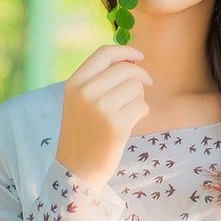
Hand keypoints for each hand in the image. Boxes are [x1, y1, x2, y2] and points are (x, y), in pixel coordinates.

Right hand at [55, 45, 151, 190]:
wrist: (77, 169)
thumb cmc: (83, 132)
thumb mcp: (79, 101)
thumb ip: (99, 79)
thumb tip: (131, 60)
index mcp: (74, 83)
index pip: (104, 54)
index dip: (125, 51)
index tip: (139, 57)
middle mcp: (85, 92)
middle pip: (125, 69)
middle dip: (140, 76)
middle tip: (146, 86)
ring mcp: (100, 108)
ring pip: (136, 87)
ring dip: (139, 97)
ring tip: (129, 111)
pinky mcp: (116, 125)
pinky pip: (142, 105)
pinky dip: (142, 112)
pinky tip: (131, 122)